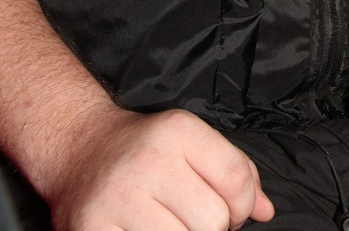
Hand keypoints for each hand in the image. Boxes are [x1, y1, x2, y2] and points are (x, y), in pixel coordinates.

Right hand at [45, 108, 274, 230]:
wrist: (79, 149)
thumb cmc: (146, 148)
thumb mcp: (191, 140)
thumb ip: (235, 171)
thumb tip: (265, 212)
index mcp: (178, 131)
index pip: (236, 180)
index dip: (243, 205)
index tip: (230, 210)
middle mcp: (150, 161)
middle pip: (213, 221)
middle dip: (212, 228)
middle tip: (193, 219)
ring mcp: (120, 198)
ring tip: (170, 224)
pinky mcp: (94, 230)